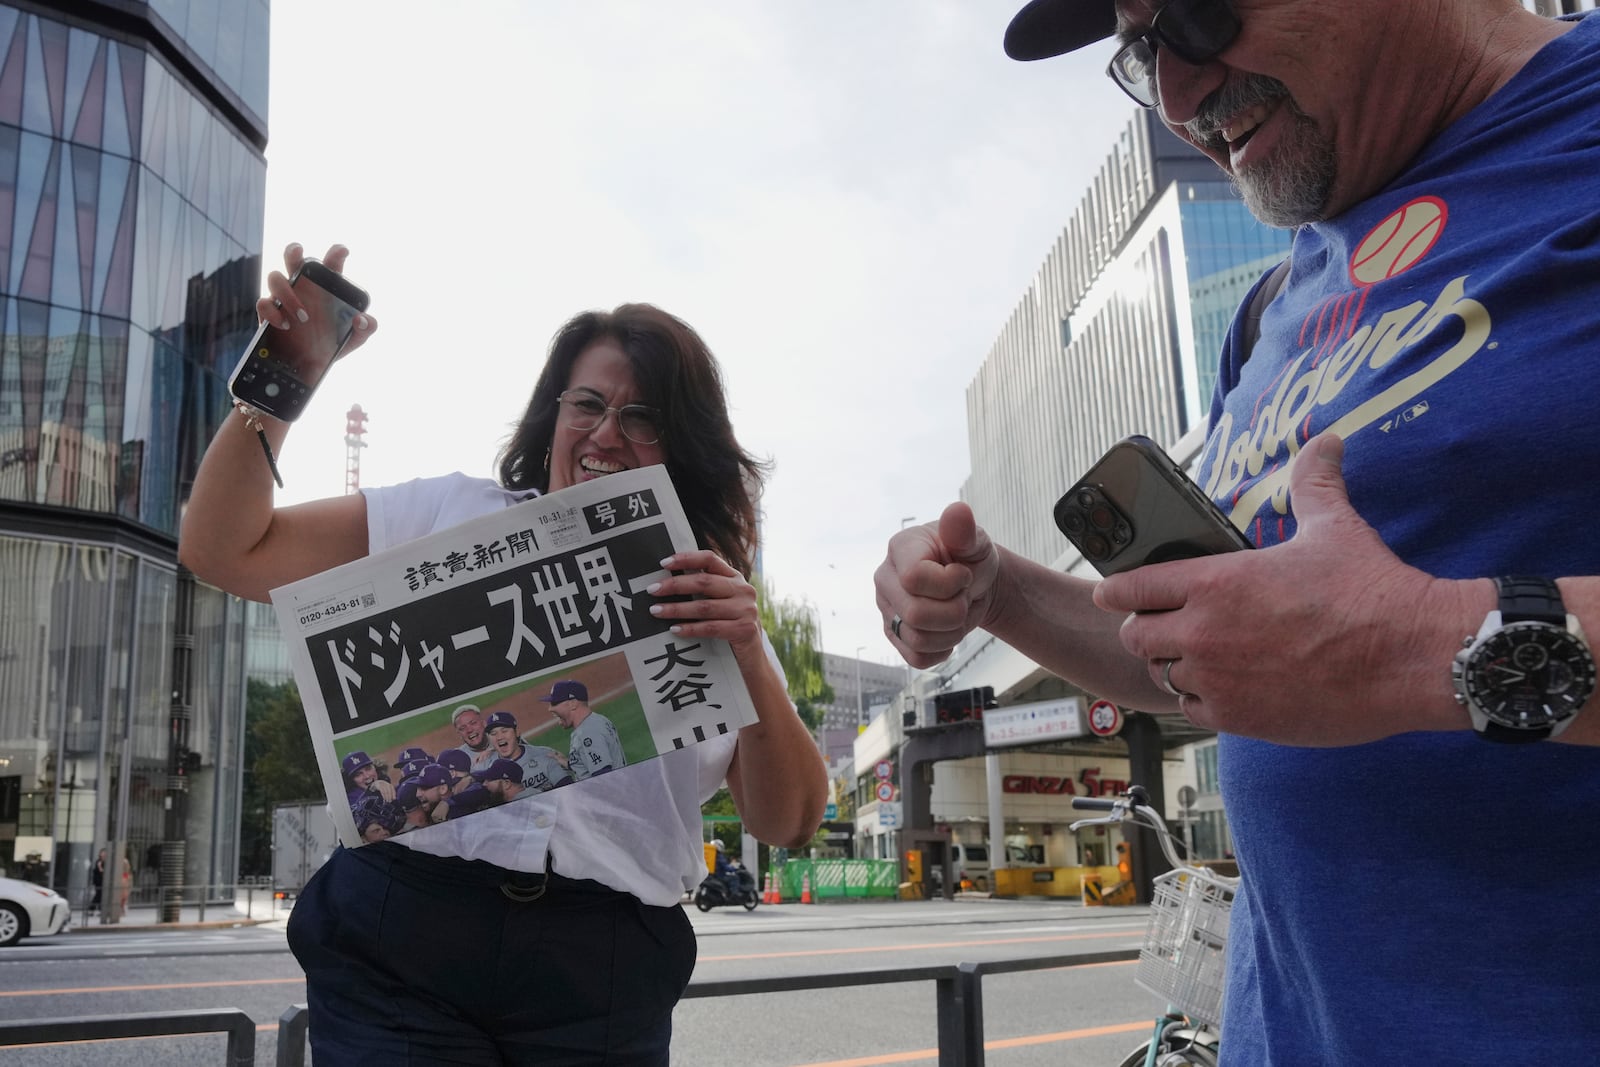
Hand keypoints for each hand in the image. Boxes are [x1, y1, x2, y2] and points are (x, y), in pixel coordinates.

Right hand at [257, 241, 377, 355]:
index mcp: (326, 288)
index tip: (342, 251)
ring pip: (275, 277)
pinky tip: (285, 325)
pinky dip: (272, 312)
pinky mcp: (269, 313)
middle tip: (299, 253)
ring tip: (303, 315)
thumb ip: (366, 328)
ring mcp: (283, 298)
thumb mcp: (355, 338)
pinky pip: (263, 304)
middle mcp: (303, 287)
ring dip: (287, 293)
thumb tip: (361, 319)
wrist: (309, 366)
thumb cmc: (332, 343)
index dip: (336, 253)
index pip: (331, 264)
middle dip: (294, 251)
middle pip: (293, 259)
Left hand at [648, 550, 762, 664]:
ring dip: (677, 608)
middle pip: (704, 582)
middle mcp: (743, 590)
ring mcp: (746, 610)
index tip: (663, 563)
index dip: (686, 558)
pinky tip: (674, 629)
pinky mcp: (744, 630)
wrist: (752, 656)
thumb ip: (703, 590)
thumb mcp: (720, 603)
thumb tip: (665, 583)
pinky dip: (690, 628)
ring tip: (656, 611)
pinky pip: (711, 628)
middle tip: (652, 590)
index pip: (710, 559)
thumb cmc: (728, 626)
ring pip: (704, 606)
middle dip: (675, 585)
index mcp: (735, 578)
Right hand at [875, 502, 999, 667]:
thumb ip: (965, 530)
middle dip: (954, 611)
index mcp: (900, 549)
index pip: (914, 578)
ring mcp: (886, 610)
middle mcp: (885, 579)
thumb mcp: (976, 541)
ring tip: (958, 612)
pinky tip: (947, 631)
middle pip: (915, 615)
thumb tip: (958, 511)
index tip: (962, 574)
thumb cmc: (971, 558)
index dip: (949, 583)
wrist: (973, 585)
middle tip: (964, 597)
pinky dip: (941, 650)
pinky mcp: (894, 636)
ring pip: (917, 640)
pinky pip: (917, 658)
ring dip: (952, 632)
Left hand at [1094, 433, 1473, 744]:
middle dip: (1146, 629)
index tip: (1112, 592)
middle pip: (1136, 636)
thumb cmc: (1374, 591)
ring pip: (1163, 675)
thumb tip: (1325, 442)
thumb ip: (1314, 483)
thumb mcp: (1334, 526)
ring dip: (1176, 666)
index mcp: (1216, 581)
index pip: (1132, 586)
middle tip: (1167, 626)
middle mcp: (1205, 631)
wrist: (1415, 657)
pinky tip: (1227, 688)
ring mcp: (1218, 679)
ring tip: (1202, 657)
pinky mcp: (1239, 718)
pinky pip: (1193, 710)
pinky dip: (1203, 700)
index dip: (1118, 590)